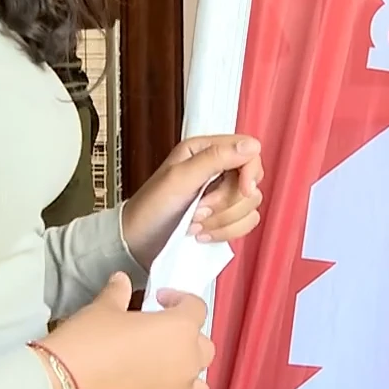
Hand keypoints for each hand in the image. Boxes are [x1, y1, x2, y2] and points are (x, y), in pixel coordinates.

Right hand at [40, 272, 214, 388]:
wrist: (63, 388)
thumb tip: (120, 282)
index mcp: (179, 329)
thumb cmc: (87, 343)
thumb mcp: (103, 309)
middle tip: (160, 334)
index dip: (179, 300)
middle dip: (187, 339)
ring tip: (163, 369)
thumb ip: (118, 294)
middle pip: (203, 348)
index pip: (196, 308)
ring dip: (187, 375)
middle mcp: (187, 363)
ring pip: (199, 385)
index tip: (160, 300)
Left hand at [122, 135, 264, 267]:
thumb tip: (251, 146)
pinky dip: (226, 232)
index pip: (248, 151)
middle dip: (225, 203)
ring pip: (250, 206)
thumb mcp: (179, 178)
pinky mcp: (225, 218)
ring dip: (223, 220)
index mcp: (205, 151)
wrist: (136, 242)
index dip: (250, 172)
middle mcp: (217, 170)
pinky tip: (203, 235)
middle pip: (251, 183)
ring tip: (195, 224)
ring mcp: (222, 195)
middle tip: (197, 210)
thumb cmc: (150, 207)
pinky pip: (245, 224)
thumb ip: (214, 159)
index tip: (243, 190)